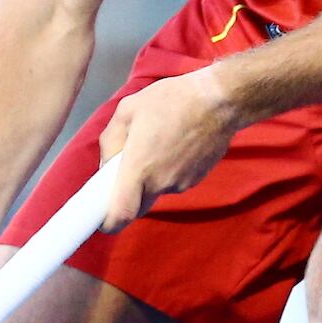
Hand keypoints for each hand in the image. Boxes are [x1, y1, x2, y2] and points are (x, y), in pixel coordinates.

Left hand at [97, 66, 246, 229]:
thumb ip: (110, 141)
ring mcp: (181, 184)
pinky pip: (174, 182)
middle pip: (137, 206)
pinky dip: (168, 172)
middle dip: (128, 197)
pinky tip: (175, 146)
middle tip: (126, 170)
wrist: (220, 100)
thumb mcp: (128, 109)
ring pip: (156, 191)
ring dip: (150, 179)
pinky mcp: (197, 179)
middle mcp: (160, 183)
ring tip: (158, 145)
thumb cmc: (171, 100)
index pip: (121, 214)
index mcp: (139, 168)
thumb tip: (107, 165)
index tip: (101, 219)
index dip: (108, 223)